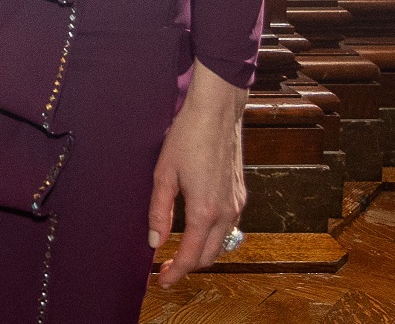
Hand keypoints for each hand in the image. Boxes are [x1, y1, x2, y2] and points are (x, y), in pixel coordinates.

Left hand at [149, 63, 247, 285]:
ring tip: (177, 253)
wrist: (217, 114)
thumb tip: (154, 241)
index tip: (162, 281)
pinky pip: (227, 227)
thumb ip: (159, 211)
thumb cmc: (187, 138)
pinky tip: (196, 231)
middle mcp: (226, 212)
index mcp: (205, 210)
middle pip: (209, 256)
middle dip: (188, 267)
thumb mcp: (163, 174)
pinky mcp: (239, 195)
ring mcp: (236, 204)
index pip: (191, 255)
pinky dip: (211, 237)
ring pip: (220, 243)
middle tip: (166, 269)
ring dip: (201, 253)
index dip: (176, 272)